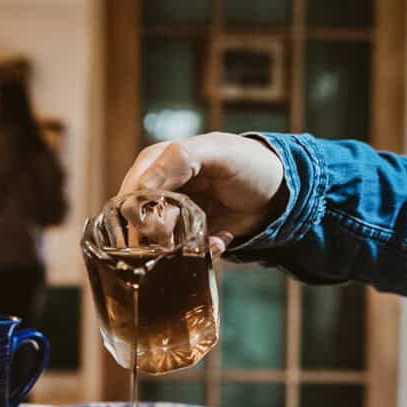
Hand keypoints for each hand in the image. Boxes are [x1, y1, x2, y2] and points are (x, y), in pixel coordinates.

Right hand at [118, 132, 284, 255]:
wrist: (276, 189)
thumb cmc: (245, 161)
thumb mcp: (214, 151)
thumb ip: (178, 160)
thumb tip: (141, 187)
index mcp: (154, 166)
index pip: (129, 196)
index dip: (140, 215)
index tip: (162, 223)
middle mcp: (157, 193)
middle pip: (140, 226)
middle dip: (162, 234)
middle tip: (182, 232)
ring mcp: (173, 217)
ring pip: (159, 244)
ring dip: (181, 247)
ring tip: (206, 237)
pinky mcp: (190, 237)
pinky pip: (185, 255)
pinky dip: (203, 252)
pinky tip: (219, 241)